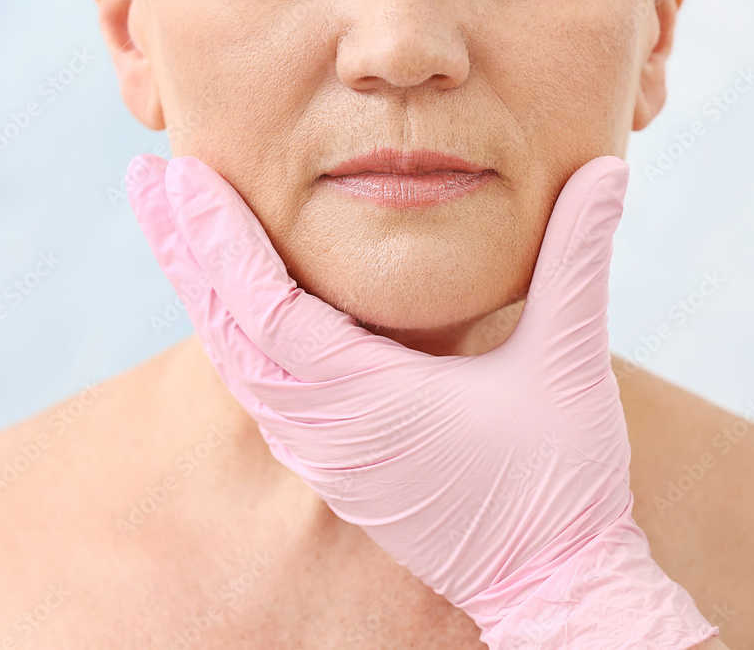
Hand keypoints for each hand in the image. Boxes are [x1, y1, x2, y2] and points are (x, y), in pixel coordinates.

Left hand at [126, 153, 719, 648]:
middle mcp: (328, 432)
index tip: (179, 176)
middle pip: (229, 332)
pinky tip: (233, 304)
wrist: (554, 582)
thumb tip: (608, 170)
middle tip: (145, 181)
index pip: (267, 308)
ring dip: (205, 291)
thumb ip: (579, 259)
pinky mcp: (338, 465)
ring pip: (239, 365)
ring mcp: (326, 454)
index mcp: (370, 401)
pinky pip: (264, 391)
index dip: (221, 239)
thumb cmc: (562, 481)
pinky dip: (237, 335)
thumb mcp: (571, 361)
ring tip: (177, 228)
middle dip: (185, 251)